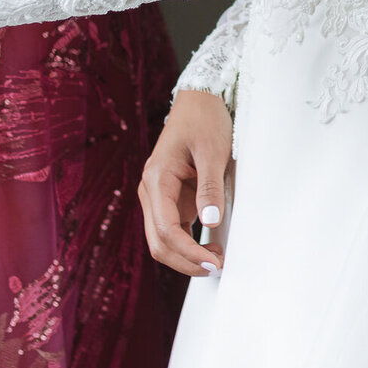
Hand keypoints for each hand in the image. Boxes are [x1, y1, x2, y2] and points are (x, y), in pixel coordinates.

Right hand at [140, 89, 233, 277]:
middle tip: (216, 267)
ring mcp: (158, 195)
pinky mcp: (170, 197)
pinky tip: (209, 248)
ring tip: (216, 260)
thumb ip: (210, 188)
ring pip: (162, 239)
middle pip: (158, 242)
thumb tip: (209, 223)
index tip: (213, 263)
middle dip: (185, 261)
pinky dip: (188, 244)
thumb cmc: (204, 120)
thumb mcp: (213, 151)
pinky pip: (173, 229)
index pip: (165, 229)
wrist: (200, 100)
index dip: (188, 252)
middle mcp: (151, 190)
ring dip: (185, 255)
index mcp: (156, 179)